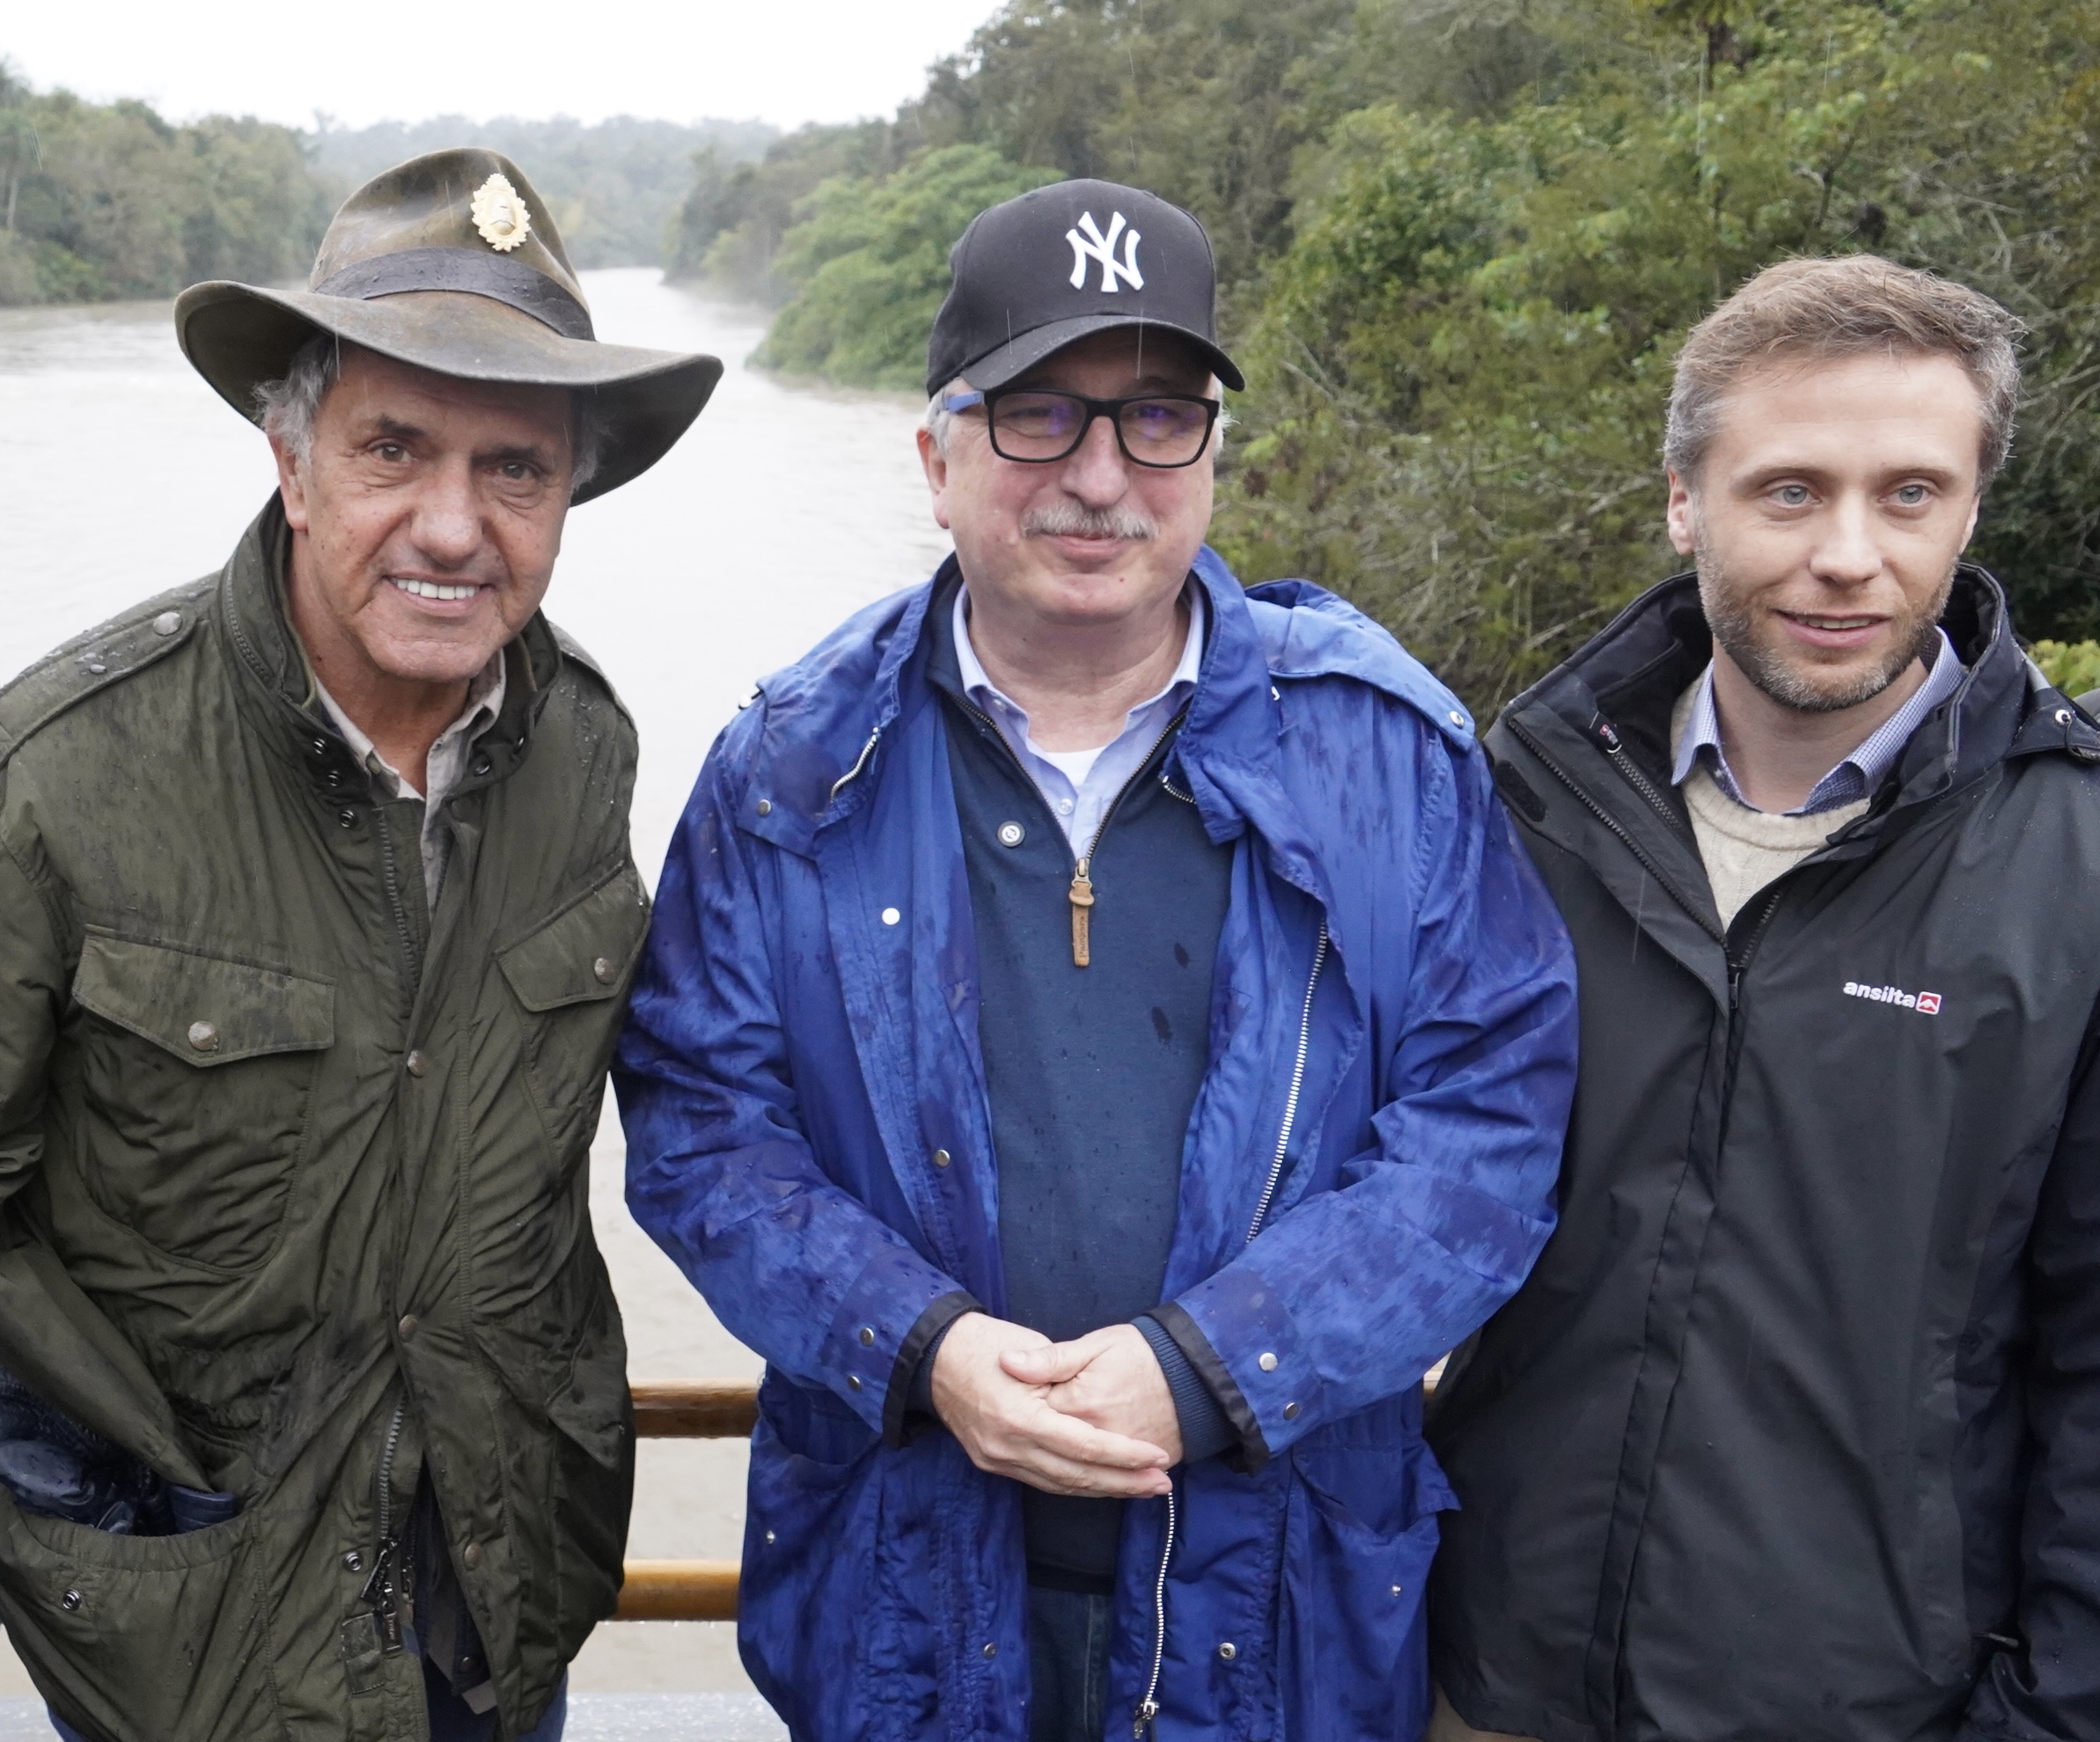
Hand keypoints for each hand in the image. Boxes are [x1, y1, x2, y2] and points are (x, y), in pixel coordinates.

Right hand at [930, 1313, 1171, 1497]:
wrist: (934, 1356)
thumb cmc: (987, 1343)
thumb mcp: (1030, 1348)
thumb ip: (1066, 1379)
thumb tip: (1104, 1407)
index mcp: (1020, 1417)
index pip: (1084, 1446)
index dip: (1125, 1455)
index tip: (1157, 1456)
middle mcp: (1008, 1446)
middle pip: (1076, 1476)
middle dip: (1123, 1482)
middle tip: (1162, 1483)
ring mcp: (998, 1459)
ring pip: (1061, 1485)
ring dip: (1104, 1489)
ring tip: (1142, 1488)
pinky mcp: (994, 1463)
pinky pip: (1042, 1481)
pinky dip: (1075, 1484)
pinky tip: (1102, 1483)